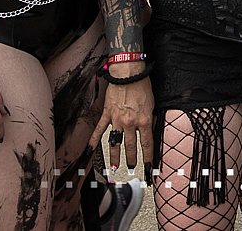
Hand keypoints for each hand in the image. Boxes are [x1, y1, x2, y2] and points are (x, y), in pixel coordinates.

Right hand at [90, 63, 153, 177]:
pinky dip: (94, 141)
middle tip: (133, 168)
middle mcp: (130, 123)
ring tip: (116, 166)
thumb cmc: (142, 86)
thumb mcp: (152, 104)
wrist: (128, 74)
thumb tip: (148, 129)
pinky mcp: (107, 114)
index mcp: (144, 121)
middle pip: (131, 146)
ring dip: (116, 156)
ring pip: (115, 142)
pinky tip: (90, 151)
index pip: (147, 144)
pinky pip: (99, 130)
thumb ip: (149, 119)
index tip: (148, 166)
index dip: (148, 157)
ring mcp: (117, 120)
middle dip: (132, 159)